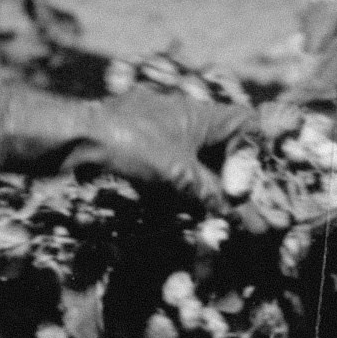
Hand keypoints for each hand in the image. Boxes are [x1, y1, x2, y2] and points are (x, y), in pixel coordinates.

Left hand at [0, 78, 236, 193]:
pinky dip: (179, 184)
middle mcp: (189, 116)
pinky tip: (173, 204)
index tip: (258, 181)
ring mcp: (166, 128)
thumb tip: (254, 223)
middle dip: (230, 178)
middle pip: (225, 147)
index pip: (250, 124)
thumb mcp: (180, 176)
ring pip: (199, 159)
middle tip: (237, 206)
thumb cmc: (132, 145)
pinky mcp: (146, 143)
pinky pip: (174, 164)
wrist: (77, 136)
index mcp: (206, 114)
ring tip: (207, 209)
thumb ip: (216, 197)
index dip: (259, 151)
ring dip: (204, 185)